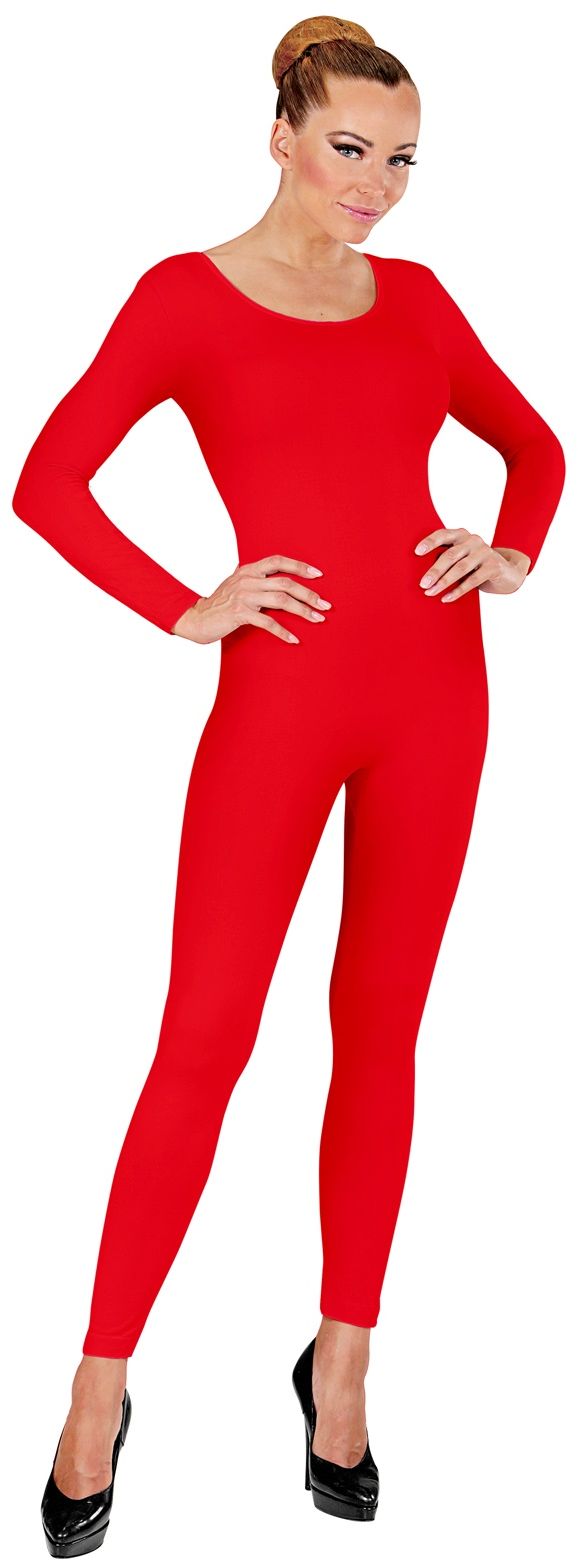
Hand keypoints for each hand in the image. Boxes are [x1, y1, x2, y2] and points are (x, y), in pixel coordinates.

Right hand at [170, 555, 331, 643]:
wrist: (196, 619)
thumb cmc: (219, 605)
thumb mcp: (236, 585)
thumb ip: (255, 581)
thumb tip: (278, 583)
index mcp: (248, 570)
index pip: (278, 561)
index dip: (299, 566)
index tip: (318, 574)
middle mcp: (247, 580)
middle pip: (286, 583)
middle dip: (309, 594)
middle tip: (325, 605)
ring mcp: (243, 596)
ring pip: (281, 600)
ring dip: (303, 610)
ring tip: (318, 619)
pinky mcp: (239, 613)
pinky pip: (267, 622)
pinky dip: (283, 631)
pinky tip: (294, 639)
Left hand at [414, 529, 531, 600]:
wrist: (506, 571)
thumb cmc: (475, 565)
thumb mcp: (461, 558)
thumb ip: (446, 558)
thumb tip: (424, 574)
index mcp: (461, 535)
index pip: (443, 534)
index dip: (430, 542)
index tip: (417, 552)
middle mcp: (473, 540)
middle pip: (450, 555)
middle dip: (435, 570)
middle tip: (423, 584)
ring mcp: (485, 552)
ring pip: (460, 568)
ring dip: (444, 582)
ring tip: (431, 592)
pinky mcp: (494, 566)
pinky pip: (473, 580)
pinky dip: (458, 591)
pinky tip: (447, 598)